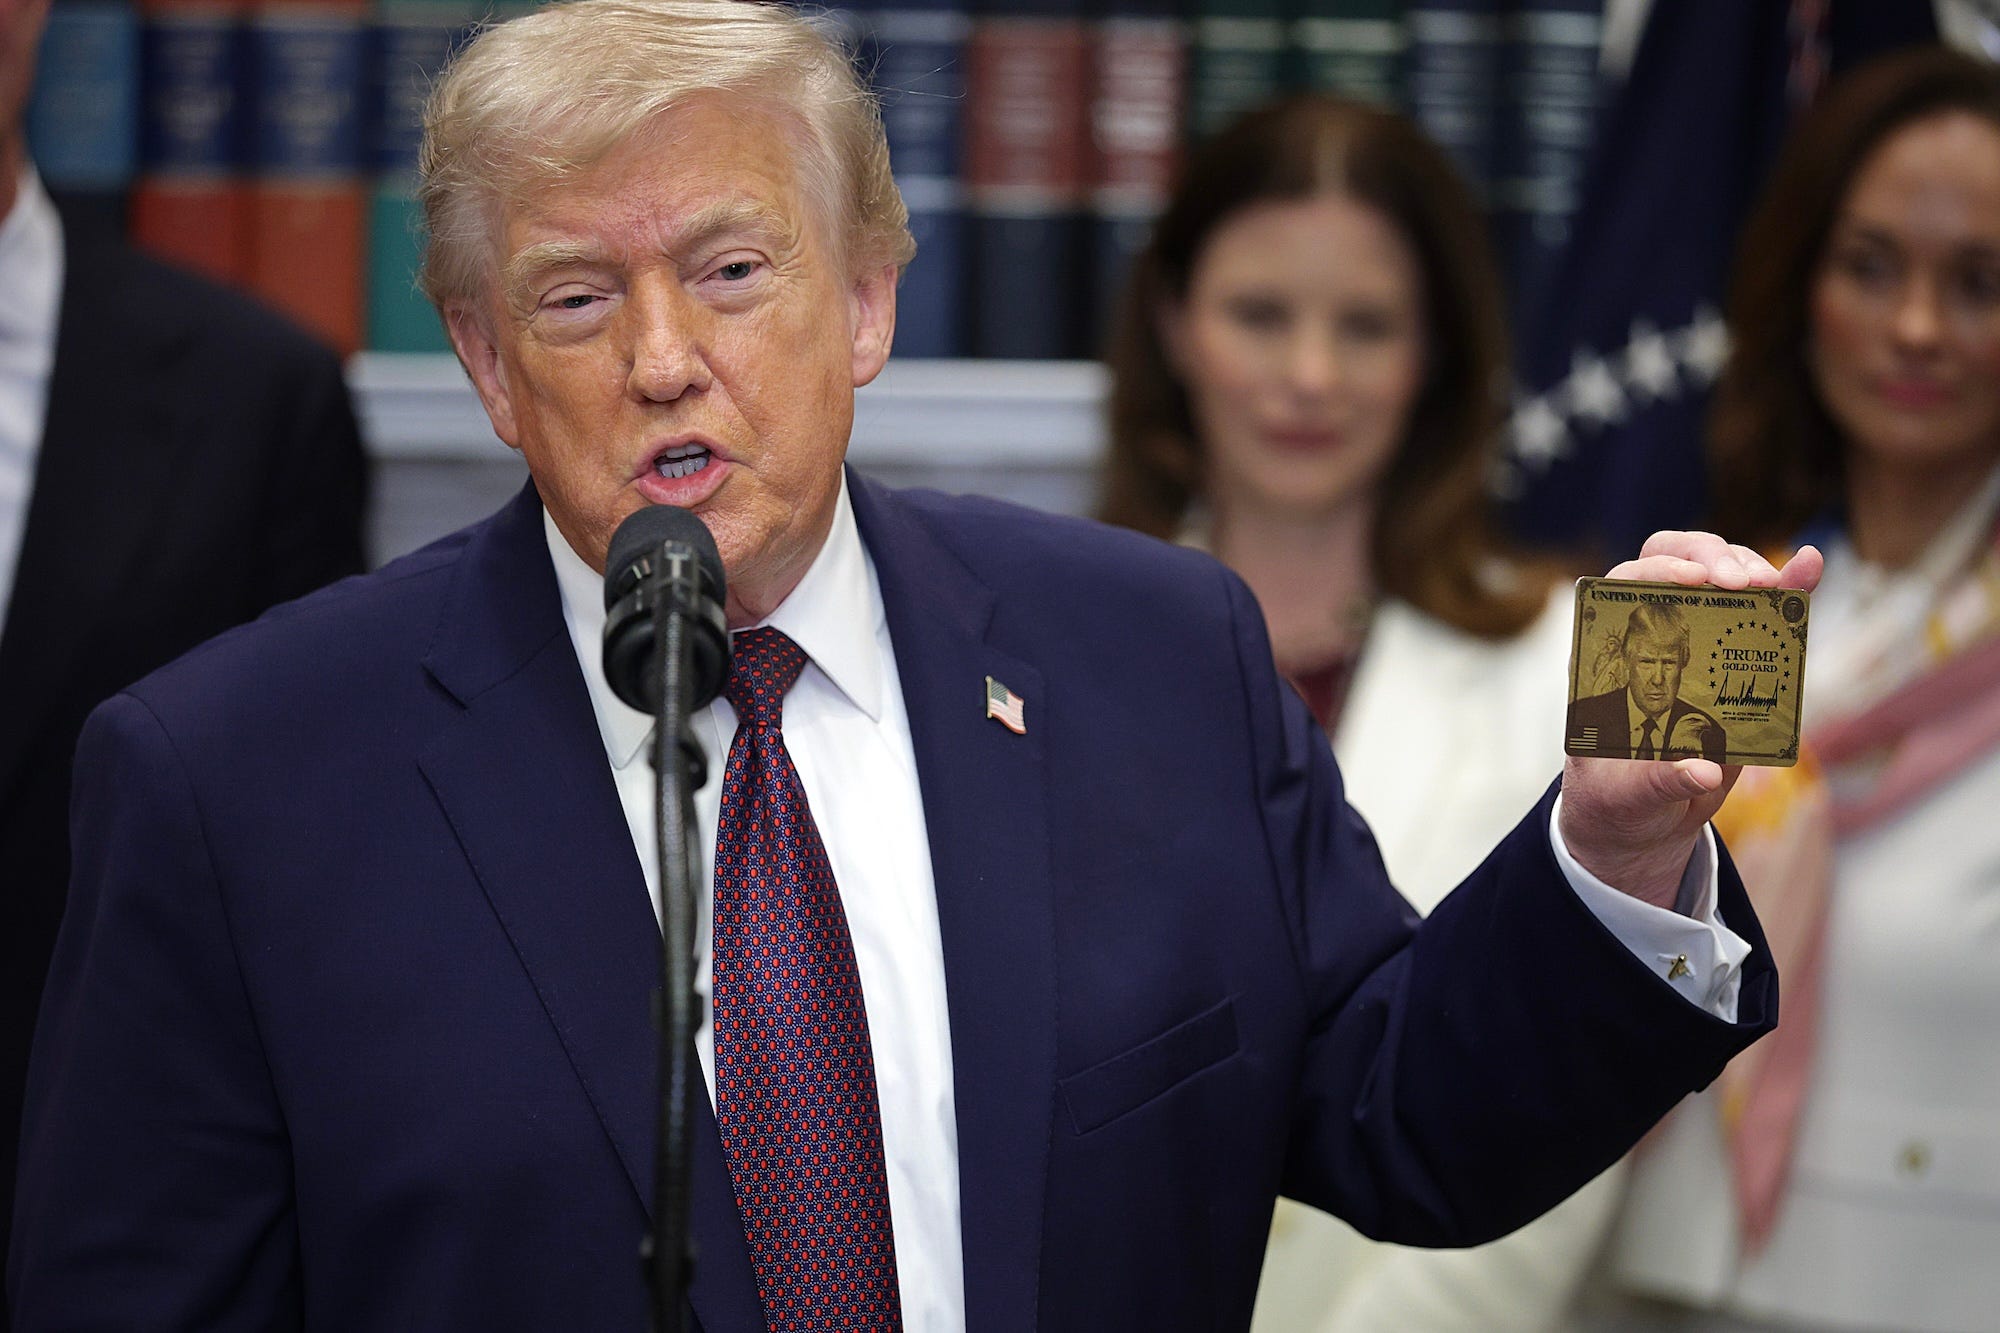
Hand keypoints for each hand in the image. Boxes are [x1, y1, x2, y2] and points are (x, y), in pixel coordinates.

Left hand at [1559, 532, 1822, 909]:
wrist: (1645, 821)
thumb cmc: (1619, 801)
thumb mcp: (1627, 798)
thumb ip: (1656, 784)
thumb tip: (1702, 771)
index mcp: (1609, 659)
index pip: (1622, 590)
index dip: (1655, 573)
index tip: (1693, 582)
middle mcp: (1650, 638)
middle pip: (1671, 563)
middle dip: (1708, 557)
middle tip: (1743, 584)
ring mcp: (1695, 643)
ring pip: (1717, 577)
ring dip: (1748, 568)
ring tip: (1774, 586)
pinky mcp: (1736, 660)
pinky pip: (1762, 615)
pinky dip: (1788, 588)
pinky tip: (1809, 565)